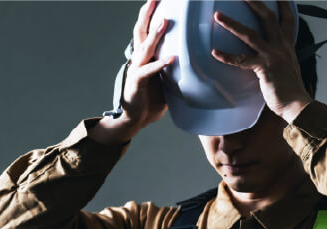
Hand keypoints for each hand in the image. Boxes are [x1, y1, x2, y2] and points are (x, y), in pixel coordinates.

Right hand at [91, 0, 174, 143]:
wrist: (135, 119)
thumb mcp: (164, 80)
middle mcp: (138, 59)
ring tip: (164, 22)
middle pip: (140, 31)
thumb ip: (172, 69)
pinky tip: (171, 58)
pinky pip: (149, 71)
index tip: (157, 0)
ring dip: (155, 34)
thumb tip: (191, 62)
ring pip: (145, 48)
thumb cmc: (150, 99)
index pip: (146, 31)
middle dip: (147, 14)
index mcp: (143, 57)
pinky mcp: (137, 83)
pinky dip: (160, 64)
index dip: (150, 15)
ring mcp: (136, 69)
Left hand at [211, 1, 311, 123]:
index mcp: (288, 47)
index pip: (287, 20)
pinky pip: (242, 60)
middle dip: (255, 3)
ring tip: (218, 16)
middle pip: (268, 18)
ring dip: (232, 24)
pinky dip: (227, 57)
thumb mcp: (289, 68)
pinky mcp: (264, 68)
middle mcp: (281, 47)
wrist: (297, 105)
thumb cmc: (291, 91)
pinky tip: (215, 53)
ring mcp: (273, 56)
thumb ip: (281, 57)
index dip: (283, 5)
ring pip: (250, 35)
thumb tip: (272, 56)